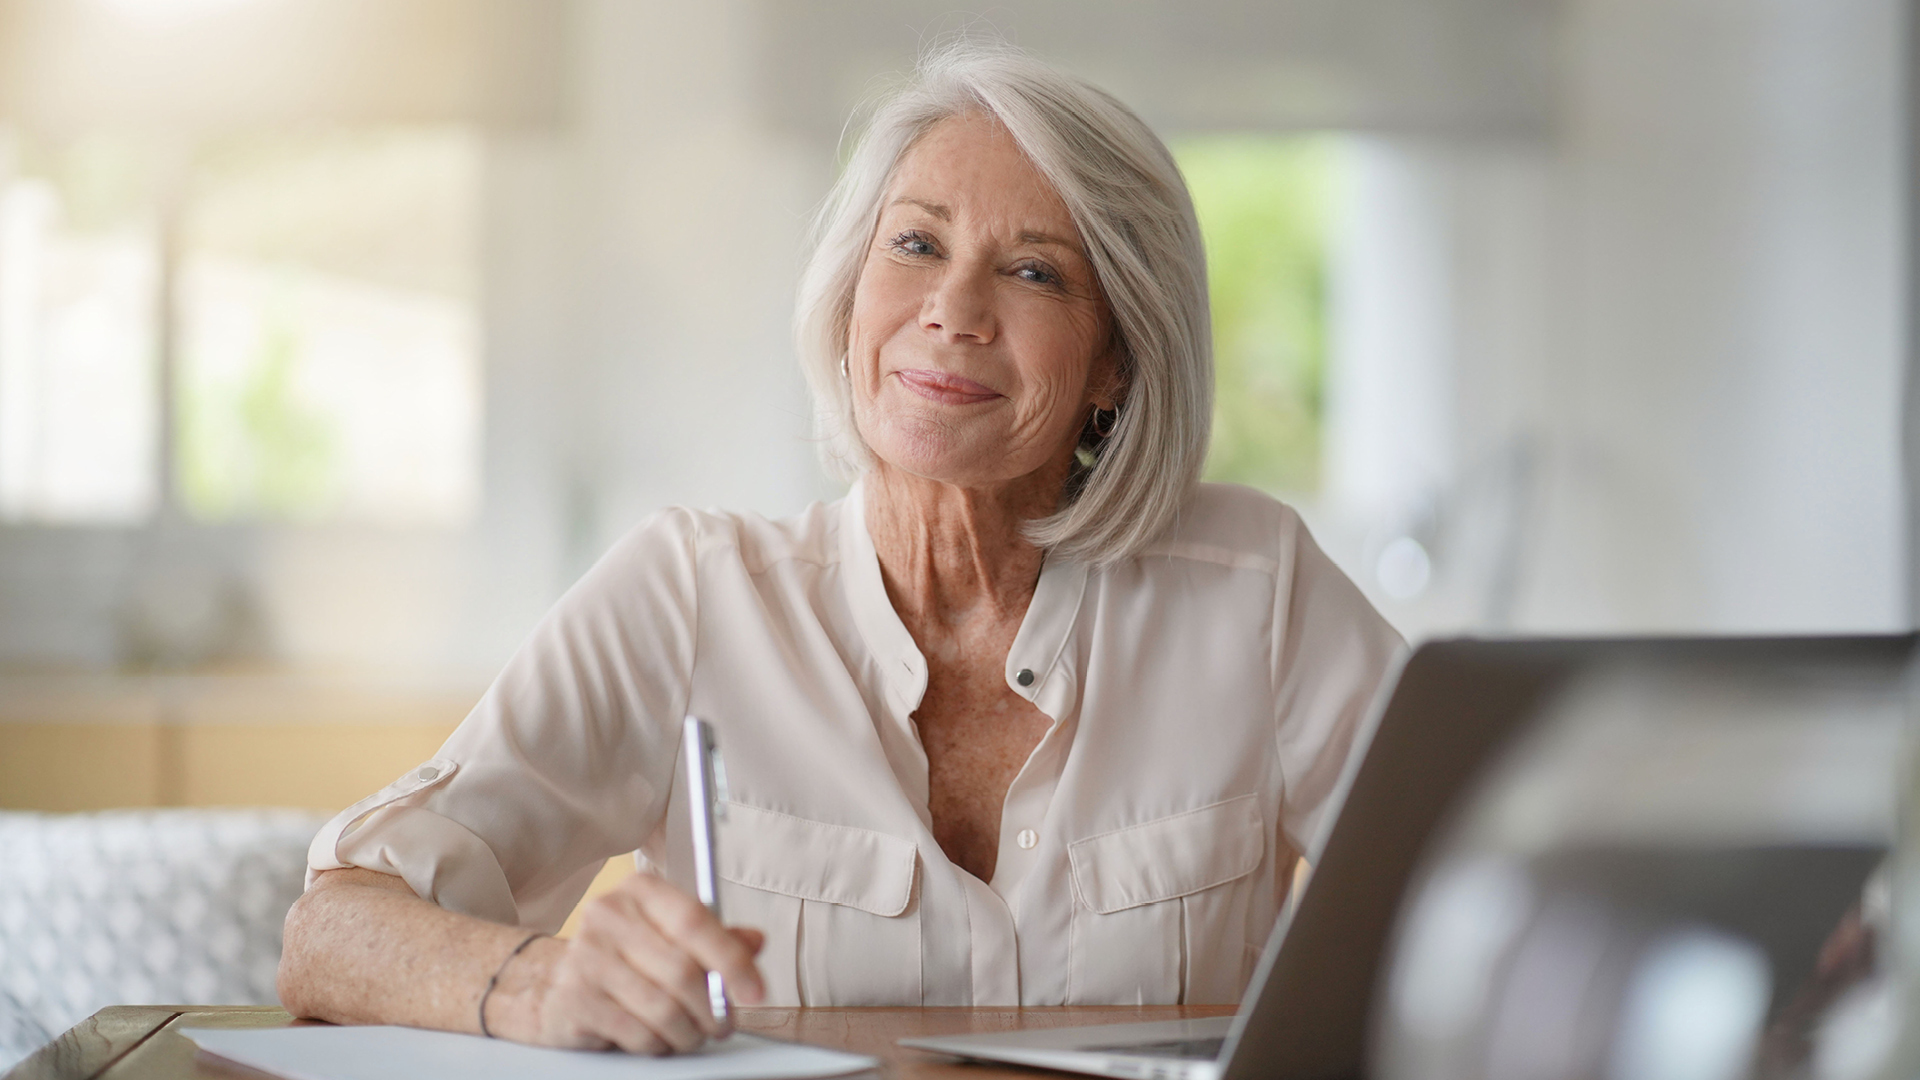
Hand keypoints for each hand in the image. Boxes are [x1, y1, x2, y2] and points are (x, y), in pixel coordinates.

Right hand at [496, 873, 766, 1053]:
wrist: (553, 981)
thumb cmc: (623, 956)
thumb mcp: (670, 935)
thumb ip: (715, 937)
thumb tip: (755, 941)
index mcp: (641, 890)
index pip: (695, 921)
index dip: (732, 959)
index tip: (755, 990)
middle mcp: (609, 915)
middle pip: (682, 970)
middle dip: (713, 1007)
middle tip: (723, 1023)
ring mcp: (587, 956)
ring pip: (662, 1008)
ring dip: (689, 1032)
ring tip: (694, 1035)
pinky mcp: (575, 998)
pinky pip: (637, 1033)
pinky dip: (659, 1044)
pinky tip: (661, 1040)